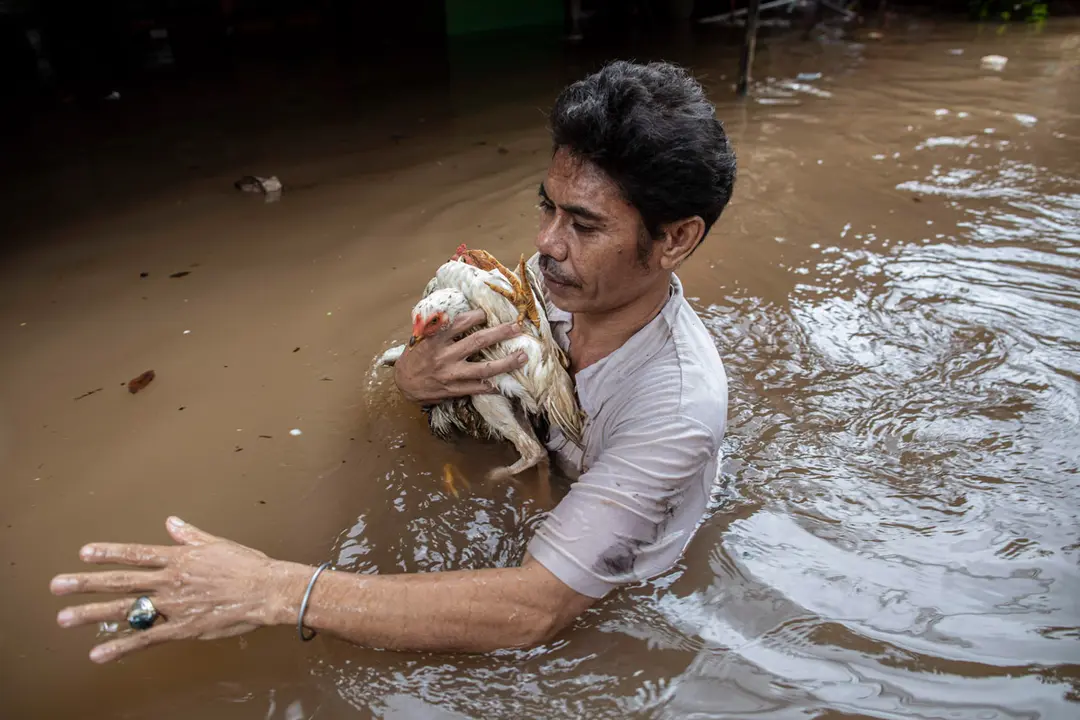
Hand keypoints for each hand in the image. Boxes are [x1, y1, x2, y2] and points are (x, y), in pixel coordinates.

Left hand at [50, 516, 293, 663]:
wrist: (267, 589)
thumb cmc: (247, 565)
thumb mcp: (217, 544)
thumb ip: (190, 535)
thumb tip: (171, 522)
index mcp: (179, 559)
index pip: (136, 554)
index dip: (109, 553)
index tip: (84, 553)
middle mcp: (170, 580)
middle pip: (121, 581)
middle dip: (86, 583)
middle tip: (58, 586)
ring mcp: (173, 605)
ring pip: (127, 609)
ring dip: (93, 613)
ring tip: (65, 618)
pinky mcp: (182, 627)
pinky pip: (146, 639)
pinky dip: (121, 647)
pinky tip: (99, 654)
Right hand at [393, 309, 527, 404]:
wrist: (403, 383)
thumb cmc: (415, 356)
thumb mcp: (421, 337)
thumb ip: (439, 327)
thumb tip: (462, 313)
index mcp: (435, 339)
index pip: (459, 323)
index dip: (477, 316)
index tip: (488, 312)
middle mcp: (444, 356)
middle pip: (477, 342)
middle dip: (500, 333)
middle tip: (517, 327)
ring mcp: (450, 374)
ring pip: (483, 368)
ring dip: (506, 363)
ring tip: (522, 357)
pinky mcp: (454, 390)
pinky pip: (477, 388)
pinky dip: (493, 387)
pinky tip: (507, 384)